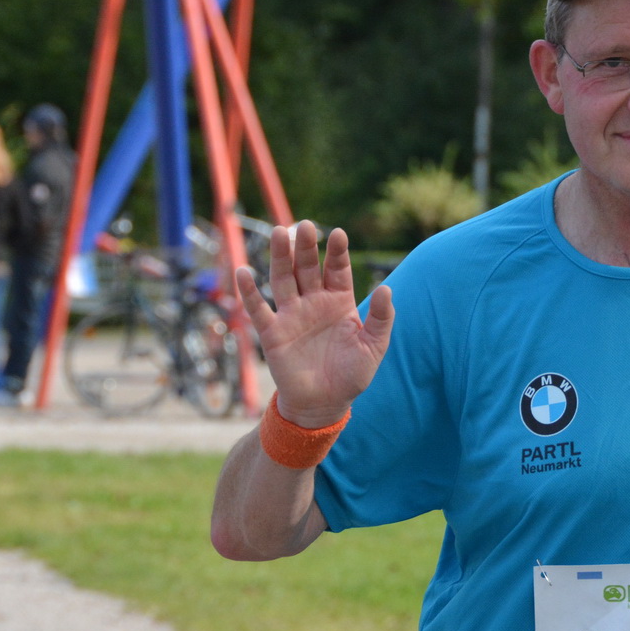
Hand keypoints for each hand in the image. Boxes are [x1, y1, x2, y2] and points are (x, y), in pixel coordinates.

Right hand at [236, 220, 393, 427]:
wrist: (323, 404)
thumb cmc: (351, 376)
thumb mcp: (373, 347)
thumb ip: (380, 318)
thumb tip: (386, 289)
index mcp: (339, 301)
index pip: (337, 269)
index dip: (337, 252)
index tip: (338, 233)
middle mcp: (313, 302)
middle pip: (307, 267)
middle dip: (306, 247)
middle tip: (304, 226)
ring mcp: (291, 315)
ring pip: (283, 279)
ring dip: (279, 257)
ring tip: (278, 233)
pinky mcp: (272, 332)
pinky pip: (258, 308)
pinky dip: (250, 291)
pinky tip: (244, 271)